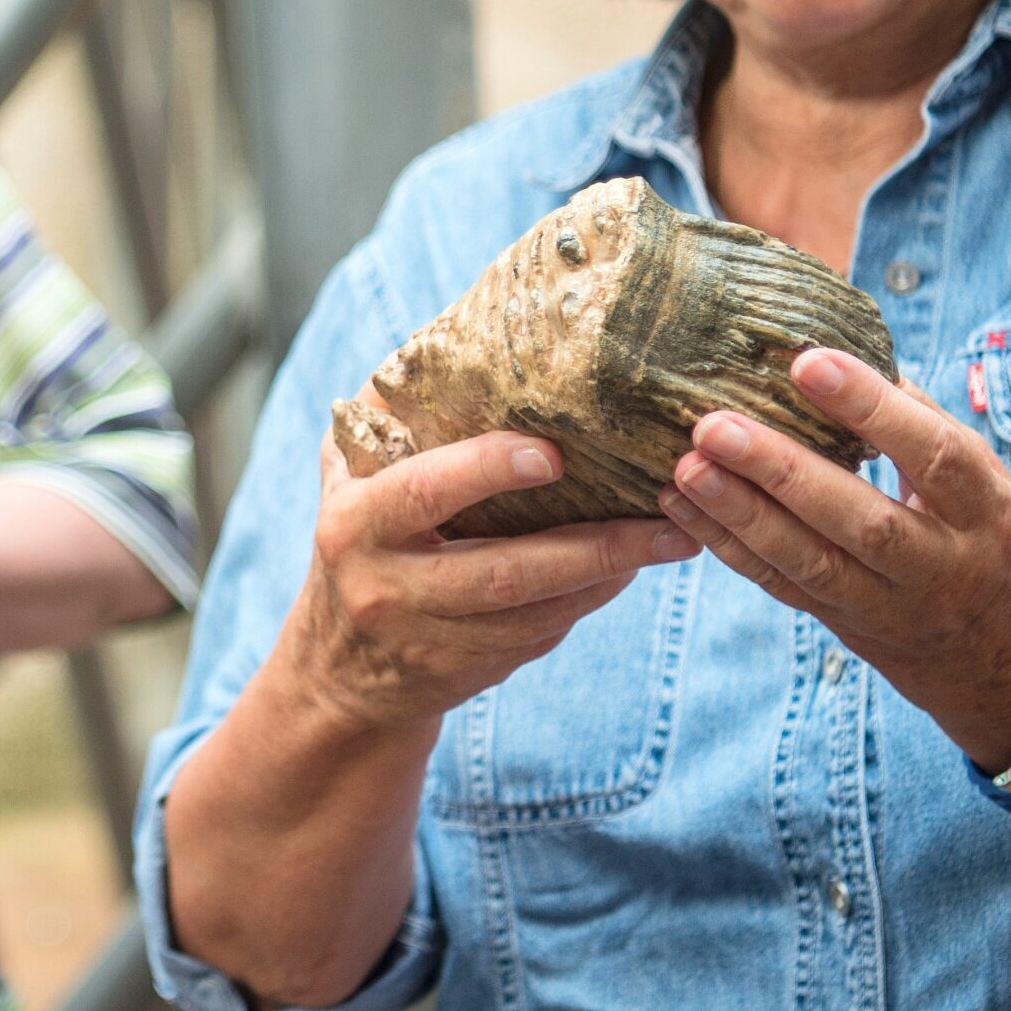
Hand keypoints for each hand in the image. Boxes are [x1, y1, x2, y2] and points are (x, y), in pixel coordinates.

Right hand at [284, 387, 696, 734]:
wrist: (336, 672)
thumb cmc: (357, 541)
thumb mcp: (347, 480)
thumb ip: (384, 421)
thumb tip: (448, 338)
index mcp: (357, 524)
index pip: (425, 491)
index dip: (487, 470)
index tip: (554, 453)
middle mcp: (389, 588)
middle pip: (504, 572)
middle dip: (594, 546)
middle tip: (666, 515)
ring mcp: (430, 640)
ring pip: (537, 611)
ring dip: (610, 575)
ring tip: (673, 537)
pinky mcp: (468, 672)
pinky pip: (541, 634)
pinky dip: (590, 600)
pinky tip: (629, 568)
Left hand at [657, 346, 1010, 768]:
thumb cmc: (992, 541)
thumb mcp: (989, 484)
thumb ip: (921, 422)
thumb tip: (848, 348)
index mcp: (987, 512)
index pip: (933, 454)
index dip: (872, 408)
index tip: (807, 361)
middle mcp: (939, 564)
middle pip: (859, 520)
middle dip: (781, 472)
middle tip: (713, 425)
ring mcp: (888, 604)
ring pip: (809, 563)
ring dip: (738, 514)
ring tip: (684, 466)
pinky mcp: (843, 625)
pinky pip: (780, 586)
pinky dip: (727, 547)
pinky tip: (680, 506)